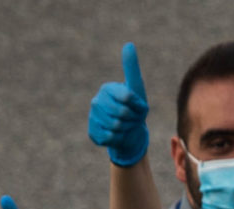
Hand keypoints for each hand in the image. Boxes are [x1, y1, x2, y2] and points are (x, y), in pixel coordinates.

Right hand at [87, 43, 150, 167]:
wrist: (131, 134)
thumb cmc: (136, 109)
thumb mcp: (137, 88)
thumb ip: (131, 68)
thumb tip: (129, 44)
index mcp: (108, 89)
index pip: (128, 97)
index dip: (139, 106)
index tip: (139, 107)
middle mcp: (97, 101)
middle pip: (122, 113)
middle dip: (134, 119)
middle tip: (133, 119)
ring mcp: (93, 117)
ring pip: (115, 126)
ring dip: (127, 130)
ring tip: (126, 127)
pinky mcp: (93, 133)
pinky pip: (109, 138)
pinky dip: (118, 139)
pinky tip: (118, 136)